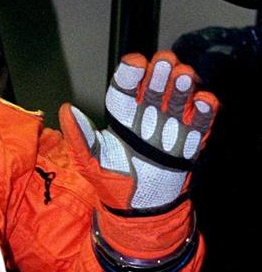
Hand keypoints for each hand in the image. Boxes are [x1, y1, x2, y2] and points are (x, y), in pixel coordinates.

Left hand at [59, 51, 217, 210]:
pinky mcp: (191, 139)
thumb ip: (80, 136)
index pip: (127, 86)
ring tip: (183, 77)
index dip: (132, 73)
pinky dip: (205, 108)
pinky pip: (201, 120)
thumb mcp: (91, 161)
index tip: (137, 63)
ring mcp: (171, 125)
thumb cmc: (112, 182)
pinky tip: (203, 100)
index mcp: (123, 114)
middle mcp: (148, 114)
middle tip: (165, 63)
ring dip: (182, 84)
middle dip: (161, 71)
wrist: (140, 209)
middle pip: (156, 85)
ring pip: (179, 96)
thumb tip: (66, 110)